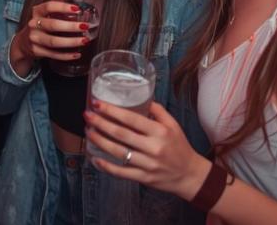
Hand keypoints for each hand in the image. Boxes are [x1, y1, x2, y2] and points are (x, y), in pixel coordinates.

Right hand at [13, 0, 90, 63]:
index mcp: (37, 12)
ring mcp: (34, 39)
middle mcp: (34, 24)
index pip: (49, 6)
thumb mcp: (44, 16)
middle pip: (53, 25)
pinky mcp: (36, 51)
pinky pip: (54, 54)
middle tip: (85, 26)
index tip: (77, 9)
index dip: (63, 7)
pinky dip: (66, 55)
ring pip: (54, 41)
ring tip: (85, 40)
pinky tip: (76, 54)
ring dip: (71, 42)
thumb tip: (80, 13)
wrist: (22, 43)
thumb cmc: (39, 27)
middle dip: (71, 26)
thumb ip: (58, 13)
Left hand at [85, 101, 209, 200]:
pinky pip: (121, 172)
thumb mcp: (173, 125)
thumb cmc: (179, 147)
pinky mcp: (143, 178)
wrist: (189, 175)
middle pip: (121, 134)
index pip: (132, 119)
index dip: (112, 111)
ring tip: (88, 132)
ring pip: (118, 152)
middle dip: (101, 123)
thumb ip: (158, 111)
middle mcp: (153, 148)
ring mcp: (147, 164)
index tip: (98, 104)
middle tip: (87, 115)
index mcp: (160, 132)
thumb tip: (143, 97)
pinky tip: (95, 158)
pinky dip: (106, 166)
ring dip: (100, 141)